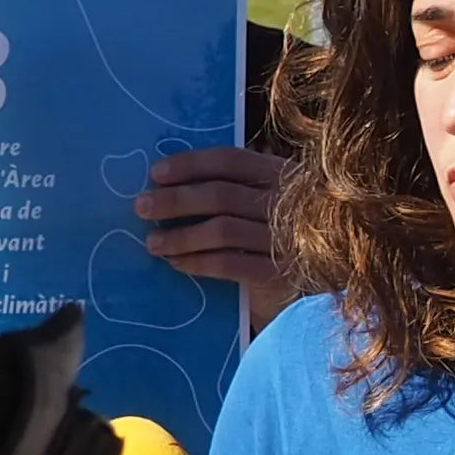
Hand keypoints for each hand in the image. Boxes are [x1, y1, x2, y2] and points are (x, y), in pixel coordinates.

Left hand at [136, 145, 301, 311]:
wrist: (311, 294)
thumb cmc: (279, 241)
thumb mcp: (266, 205)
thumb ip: (234, 189)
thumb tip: (168, 183)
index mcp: (283, 174)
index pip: (231, 160)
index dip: (190, 164)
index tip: (155, 173)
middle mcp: (288, 203)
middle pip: (221, 194)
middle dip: (176, 200)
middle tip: (142, 207)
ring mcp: (286, 239)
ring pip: (222, 230)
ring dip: (181, 236)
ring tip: (153, 243)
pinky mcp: (279, 274)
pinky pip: (229, 263)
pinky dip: (197, 262)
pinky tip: (177, 263)